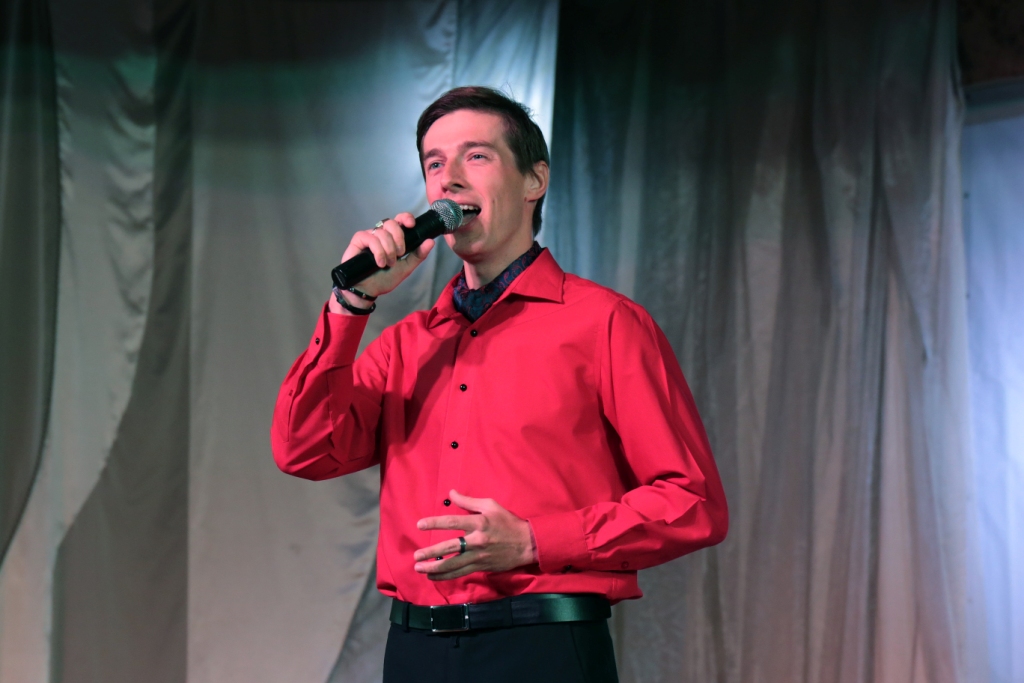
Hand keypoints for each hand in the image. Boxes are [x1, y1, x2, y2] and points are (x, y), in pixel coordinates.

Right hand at [329, 212, 434, 313]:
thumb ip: (418, 255)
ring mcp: (369, 236)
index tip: (411, 225)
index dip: (405, 218)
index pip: (399, 220)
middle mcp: (380, 235)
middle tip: (400, 254)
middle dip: (398, 238)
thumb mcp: (405, 268)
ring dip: (388, 250)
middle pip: (391, 223)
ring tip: (388, 264)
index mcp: (392, 238)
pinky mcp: (358, 241)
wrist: (368, 291)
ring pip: (381, 232)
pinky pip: (369, 237)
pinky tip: (379, 262)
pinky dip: (378, 250)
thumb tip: (431, 241)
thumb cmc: (384, 279)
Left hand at [413, 490, 535, 580]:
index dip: (435, 523)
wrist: (526, 544)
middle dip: (431, 552)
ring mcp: (479, 556)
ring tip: (419, 568)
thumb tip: (451, 493)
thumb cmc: (507, 522)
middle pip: (450, 547)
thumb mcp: (490, 505)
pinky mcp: (481, 567)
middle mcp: (477, 540)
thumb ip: (469, 501)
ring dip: (435, 568)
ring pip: (453, 564)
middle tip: (416, 555)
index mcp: (479, 522)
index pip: (453, 522)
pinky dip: (445, 576)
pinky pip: (460, 573)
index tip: (420, 525)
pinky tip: (433, 576)